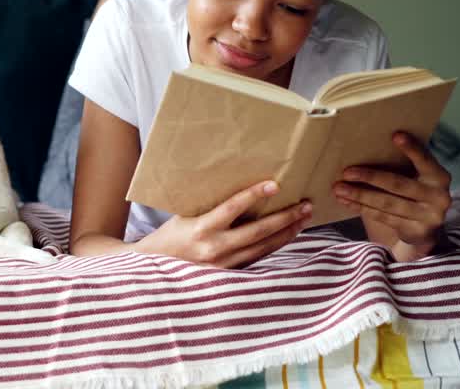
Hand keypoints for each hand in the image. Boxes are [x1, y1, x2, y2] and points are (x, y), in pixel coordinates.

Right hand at [135, 180, 310, 267]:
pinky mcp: (229, 275)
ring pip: (263, 247)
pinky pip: (258, 258)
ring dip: (286, 233)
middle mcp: (215, 248)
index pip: (233, 208)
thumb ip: (210, 207)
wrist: (154, 268)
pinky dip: (275, 246)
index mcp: (201, 229)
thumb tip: (238, 189)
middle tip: (305, 205)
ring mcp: (224, 265)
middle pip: (258, 232)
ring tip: (303, 219)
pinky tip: (287, 236)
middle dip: (285, 218)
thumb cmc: (169, 236)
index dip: (254, 195)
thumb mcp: (185, 216)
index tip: (274, 185)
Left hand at [333, 132, 451, 261]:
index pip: (425, 160)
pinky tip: (346, 201)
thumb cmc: (412, 191)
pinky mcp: (415, 231)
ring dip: (360, 195)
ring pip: (388, 203)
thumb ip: (402, 164)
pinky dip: (362, 208)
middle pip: (399, 184)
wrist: (425, 229)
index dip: (412, 149)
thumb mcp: (415, 176)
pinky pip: (383, 217)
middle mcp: (439, 196)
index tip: (395, 135)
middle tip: (346, 172)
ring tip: (339, 188)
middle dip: (370, 177)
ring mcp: (429, 216)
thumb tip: (367, 146)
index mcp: (439, 176)